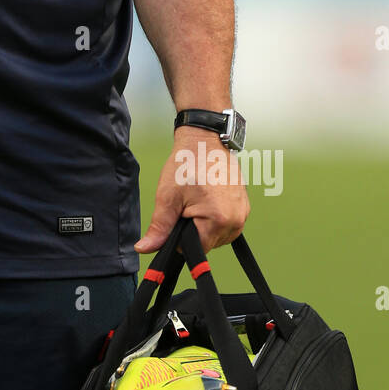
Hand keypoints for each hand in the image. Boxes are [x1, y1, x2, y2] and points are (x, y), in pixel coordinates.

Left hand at [134, 130, 249, 255]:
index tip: (177, 219)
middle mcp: (236, 220)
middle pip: (208, 244)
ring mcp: (243, 213)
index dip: (181, 239)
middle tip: (186, 206)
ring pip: (218, 236)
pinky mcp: (244, 206)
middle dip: (193, 231)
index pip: (196, 250)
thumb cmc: (186, 164)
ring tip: (196, 201)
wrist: (204, 140)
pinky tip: (206, 201)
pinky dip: (215, 218)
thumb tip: (144, 249)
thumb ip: (159, 228)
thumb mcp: (167, 197)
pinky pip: (227, 224)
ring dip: (205, 225)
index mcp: (218, 220)